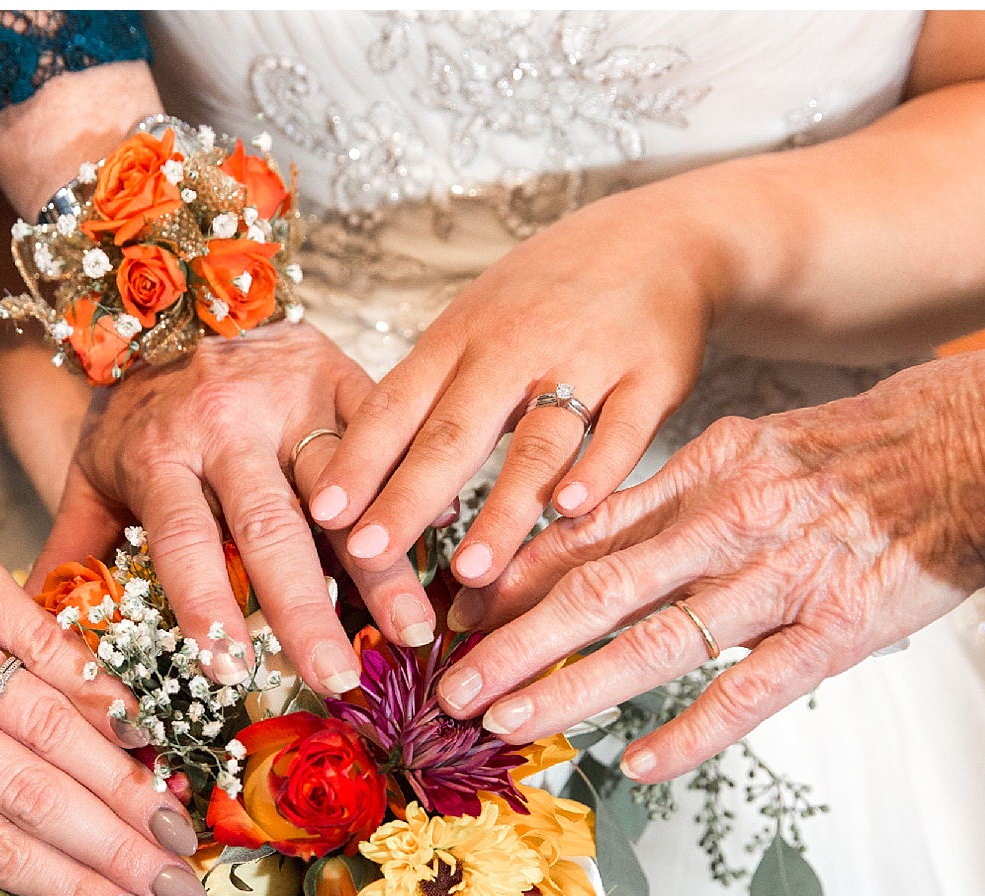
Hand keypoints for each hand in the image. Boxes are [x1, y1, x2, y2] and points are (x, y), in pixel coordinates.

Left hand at [33, 321, 436, 694]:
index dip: (206, 603)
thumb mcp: (90, 471)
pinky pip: (384, 440)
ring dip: (382, 562)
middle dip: (306, 608)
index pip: (184, 537)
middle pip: (272, 527)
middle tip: (338, 678)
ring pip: (344, 488)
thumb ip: (71, 548)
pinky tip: (446, 547)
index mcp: (160, 451)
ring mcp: (291, 395)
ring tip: (413, 630)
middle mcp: (226, 423)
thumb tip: (37, 633)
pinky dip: (413, 492)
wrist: (179, 296)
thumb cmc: (139, 410)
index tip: (229, 672)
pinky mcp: (342, 374)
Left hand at [306, 186, 723, 591]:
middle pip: (453, 432)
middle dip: (406, 498)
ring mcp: (585, 361)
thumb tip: (364, 474)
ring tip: (470, 569)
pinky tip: (572, 512)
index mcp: (460, 338)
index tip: (323, 513)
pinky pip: (622, 432)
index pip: (395, 403)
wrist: (661, 237)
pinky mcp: (651, 377)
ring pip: (536, 445)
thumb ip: (432, 394)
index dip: (358, 460)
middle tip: (369, 556)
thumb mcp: (476, 323)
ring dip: (501, 511)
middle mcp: (515, 348)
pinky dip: (598, 472)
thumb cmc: (549, 294)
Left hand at [433, 351, 984, 781]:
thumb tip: (581, 535)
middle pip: (598, 588)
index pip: (585, 531)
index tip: (456, 615)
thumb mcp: (750, 448)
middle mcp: (728, 522)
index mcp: (702, 474)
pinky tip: (636, 765)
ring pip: (656, 640)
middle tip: (449, 686)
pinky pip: (750, 690)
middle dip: (514, 642)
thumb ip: (670, 498)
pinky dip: (691, 731)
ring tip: (506, 725)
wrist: (977, 445)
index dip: (513, 579)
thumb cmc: (857, 452)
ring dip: (571, 687)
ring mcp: (781, 578)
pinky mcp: (837, 630)